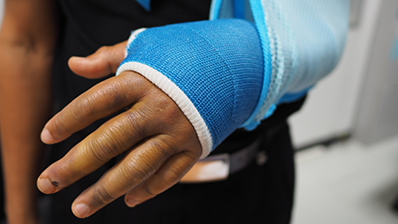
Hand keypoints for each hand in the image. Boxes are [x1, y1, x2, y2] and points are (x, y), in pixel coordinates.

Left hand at [36, 41, 201, 217]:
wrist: (229, 67)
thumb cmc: (179, 60)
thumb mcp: (144, 50)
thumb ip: (107, 59)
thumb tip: (74, 65)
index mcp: (140, 81)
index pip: (95, 102)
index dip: (68, 120)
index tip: (48, 136)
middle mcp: (157, 109)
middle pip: (110, 141)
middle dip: (75, 165)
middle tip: (48, 183)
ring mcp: (177, 131)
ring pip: (137, 167)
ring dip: (106, 190)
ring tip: (80, 208)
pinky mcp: (194, 147)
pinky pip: (169, 175)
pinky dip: (148, 190)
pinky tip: (127, 200)